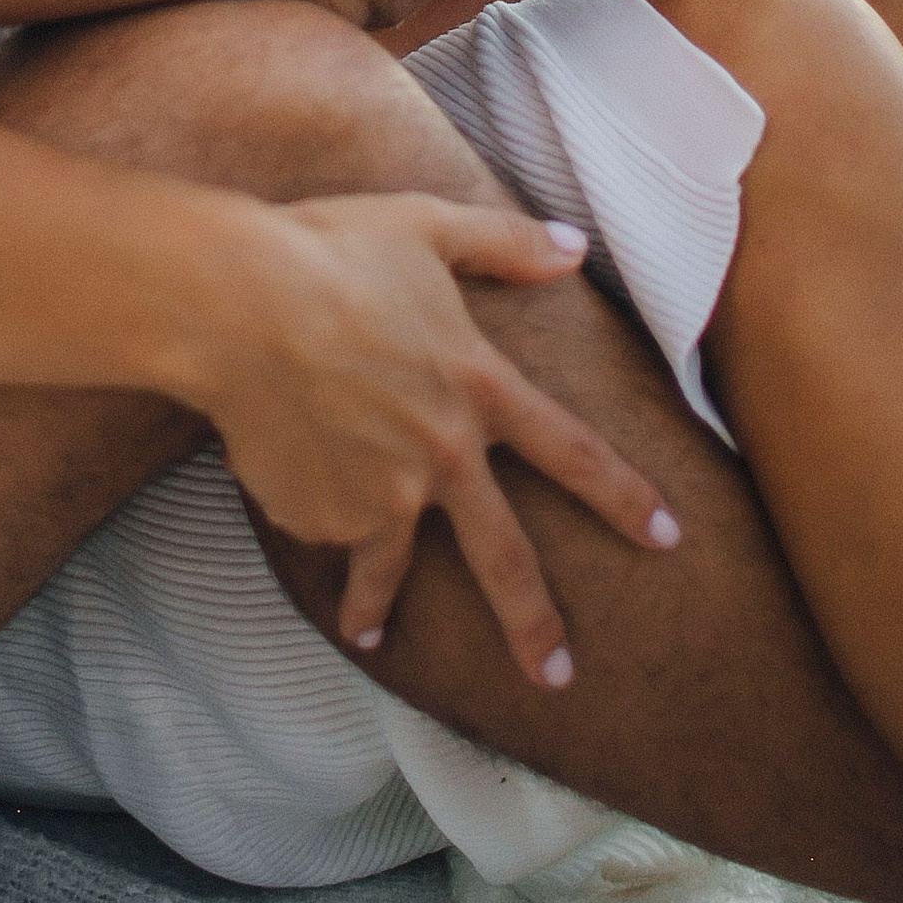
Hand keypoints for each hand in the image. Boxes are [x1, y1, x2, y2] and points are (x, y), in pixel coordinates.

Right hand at [194, 192, 679, 681]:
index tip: (667, 538)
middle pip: (506, 559)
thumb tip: (572, 246)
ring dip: (378, 605)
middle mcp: (441, 456)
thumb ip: (503, 241)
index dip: (626, 498)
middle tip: (557, 677)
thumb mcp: (425, 225)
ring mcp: (380, 495)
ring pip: (389, 565)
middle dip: (536, 625)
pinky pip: (318, 521)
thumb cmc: (329, 251)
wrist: (235, 303)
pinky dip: (306, 509)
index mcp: (478, 387)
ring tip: (370, 632)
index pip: (574, 454)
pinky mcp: (319, 513)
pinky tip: (277, 476)